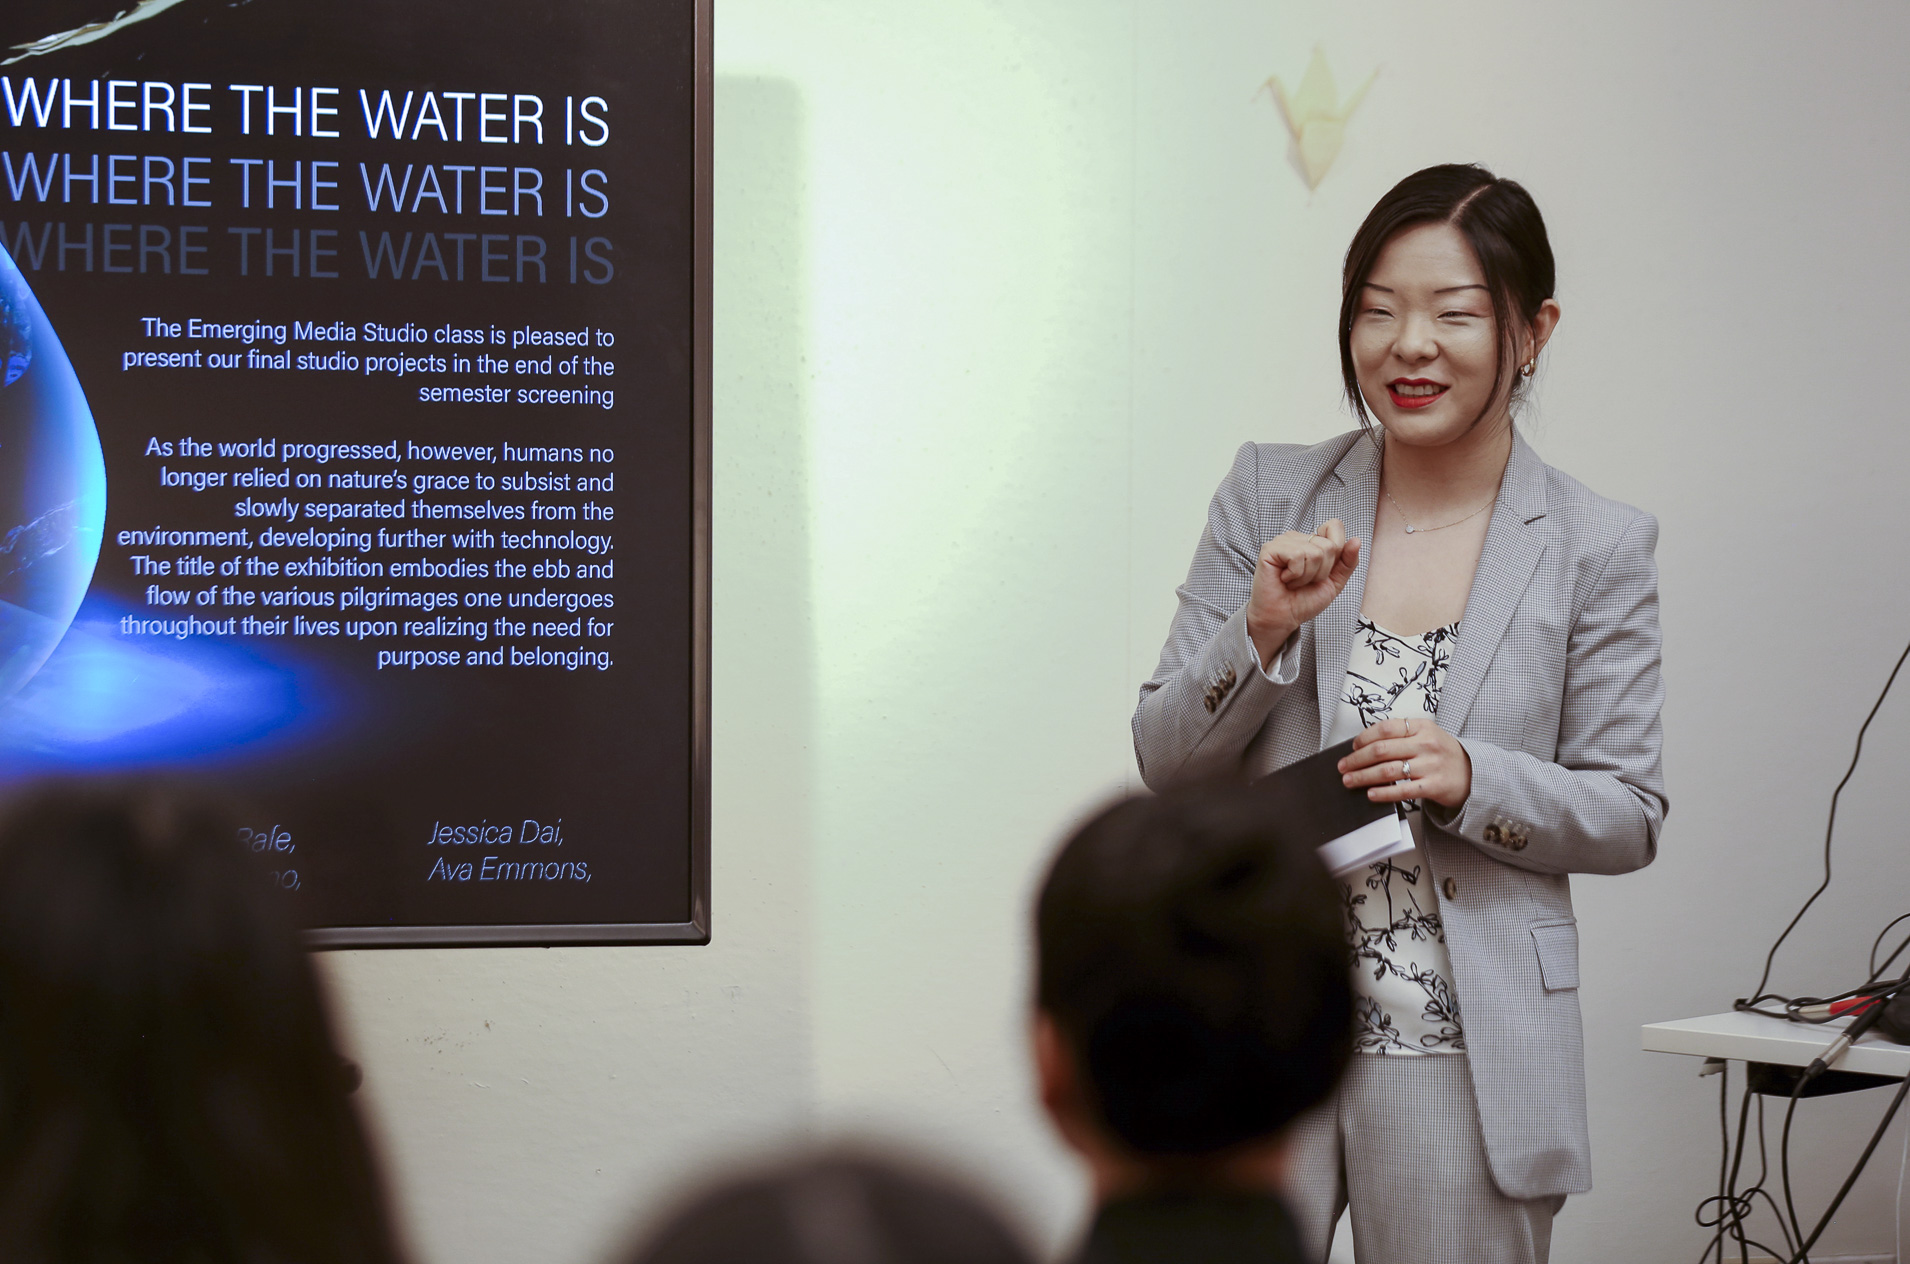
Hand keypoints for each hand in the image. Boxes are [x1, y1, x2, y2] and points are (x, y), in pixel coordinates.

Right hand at [1246, 520, 1360, 666]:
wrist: (1284, 618)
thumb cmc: (1304, 600)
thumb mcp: (1334, 582)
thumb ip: (1348, 562)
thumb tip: (1356, 540)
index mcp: (1312, 541)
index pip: (1334, 526)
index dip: (1337, 551)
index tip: (1322, 570)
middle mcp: (1297, 537)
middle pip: (1328, 545)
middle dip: (1322, 571)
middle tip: (1305, 581)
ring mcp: (1283, 541)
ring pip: (1315, 552)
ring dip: (1308, 576)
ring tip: (1294, 582)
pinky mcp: (1271, 549)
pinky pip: (1297, 556)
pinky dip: (1296, 575)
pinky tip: (1285, 579)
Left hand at [1339, 716, 1471, 808]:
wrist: (1473, 773)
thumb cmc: (1442, 754)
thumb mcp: (1426, 735)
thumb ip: (1401, 735)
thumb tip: (1365, 744)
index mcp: (1422, 727)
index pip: (1386, 728)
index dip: (1364, 737)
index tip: (1353, 747)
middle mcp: (1426, 744)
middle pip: (1382, 750)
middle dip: (1357, 759)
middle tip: (1343, 767)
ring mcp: (1430, 766)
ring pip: (1389, 770)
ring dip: (1364, 777)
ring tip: (1350, 781)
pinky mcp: (1433, 786)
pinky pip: (1403, 791)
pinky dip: (1384, 793)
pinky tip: (1371, 794)